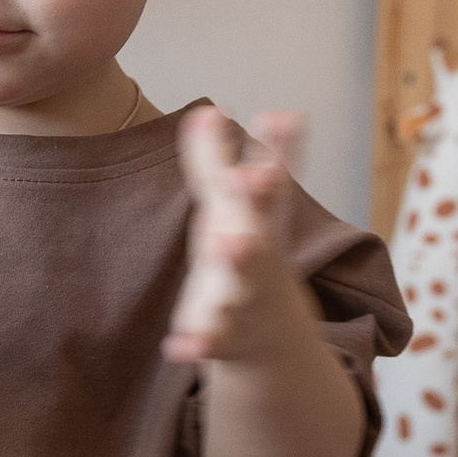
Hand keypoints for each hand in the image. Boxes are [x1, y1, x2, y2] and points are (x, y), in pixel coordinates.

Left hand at [164, 110, 308, 368]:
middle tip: (251, 175)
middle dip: (256, 197)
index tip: (278, 114)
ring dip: (236, 266)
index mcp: (261, 221)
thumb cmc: (248, 253)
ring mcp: (244, 299)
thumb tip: (207, 108)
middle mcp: (260, 258)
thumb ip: (217, 160)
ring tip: (226, 243)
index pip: (271, 181)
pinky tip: (180, 348)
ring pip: (241, 286)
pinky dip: (197, 344)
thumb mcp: (235, 208)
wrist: (271, 333)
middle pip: (261, 228)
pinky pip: (209, 341)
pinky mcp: (221, 337)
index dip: (275, 150)